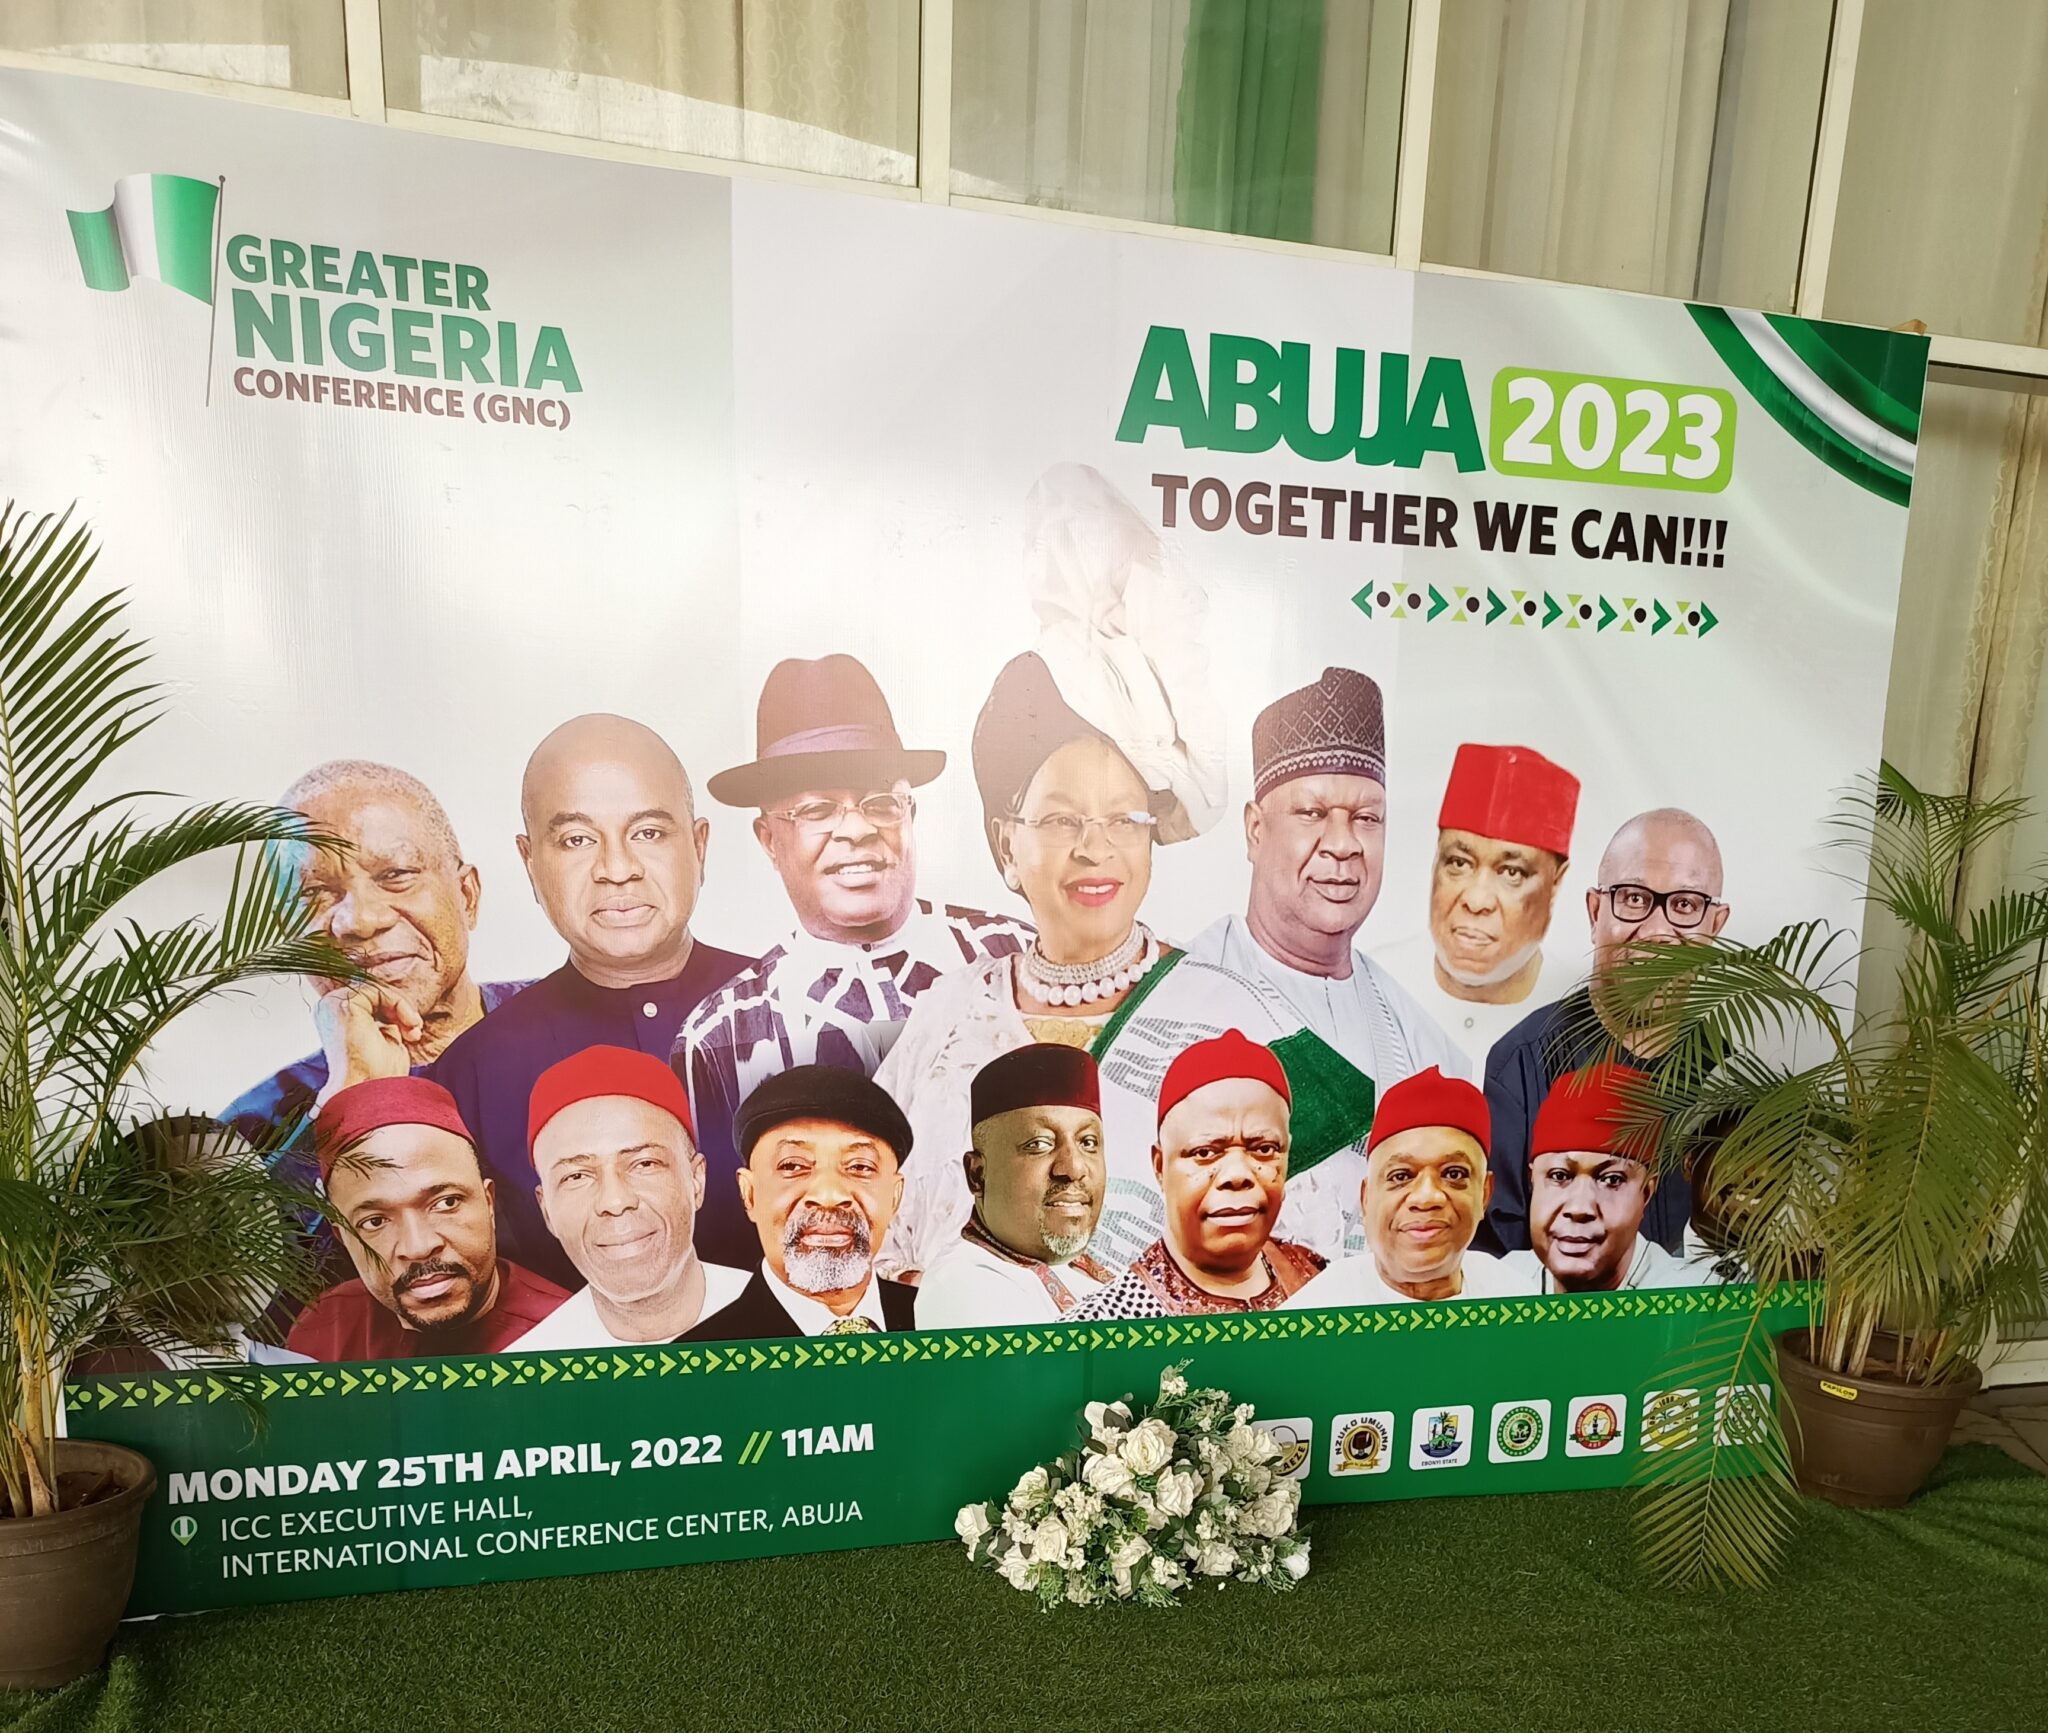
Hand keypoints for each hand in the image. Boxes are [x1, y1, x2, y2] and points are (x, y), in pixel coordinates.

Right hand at [313, 983, 425, 1103]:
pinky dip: (400, 1005)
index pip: (370, 1000)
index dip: (395, 1011)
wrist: (371, 1092)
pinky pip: (379, 991)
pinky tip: (408, 1025)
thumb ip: (385, 1019)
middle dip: (400, 1009)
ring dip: (403, 1008)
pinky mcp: (344, 1005)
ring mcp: (332, 1005)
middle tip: (415, 1031)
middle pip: (374, 992)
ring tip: (413, 1031)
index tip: (413, 1033)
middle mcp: (328, 1008)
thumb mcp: (385, 1039)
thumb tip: (394, 1005)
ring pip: (378, 989)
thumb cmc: (378, 1074)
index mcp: (334, 1018)